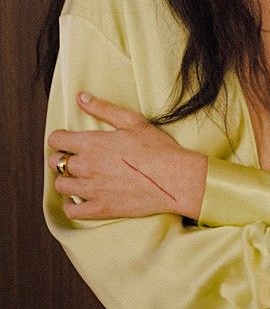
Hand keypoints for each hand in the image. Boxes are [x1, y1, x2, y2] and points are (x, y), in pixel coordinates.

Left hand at [47, 93, 206, 220]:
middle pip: (56, 162)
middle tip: (76, 157)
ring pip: (61, 185)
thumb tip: (81, 97)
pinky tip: (81, 197)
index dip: (60, 138)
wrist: (174, 179)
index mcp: (92, 143)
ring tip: (80, 176)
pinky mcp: (99, 209)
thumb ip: (103, 108)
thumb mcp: (132, 121)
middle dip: (62, 157)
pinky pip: (72, 210)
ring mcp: (91, 190)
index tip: (68, 139)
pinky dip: (72, 204)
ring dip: (67, 179)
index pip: (56, 140)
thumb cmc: (156, 148)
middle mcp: (86, 166)